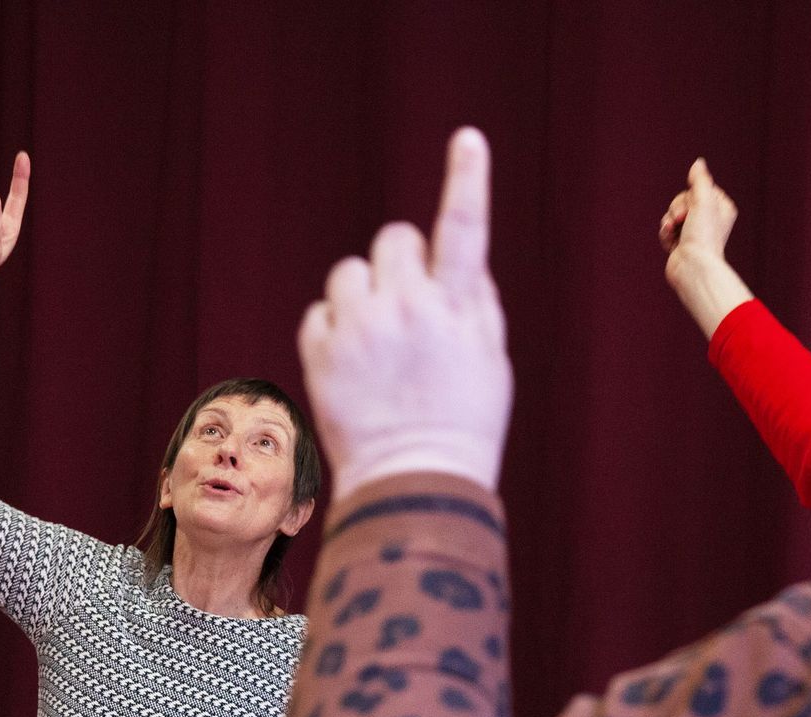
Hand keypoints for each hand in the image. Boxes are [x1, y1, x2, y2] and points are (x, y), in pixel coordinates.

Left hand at [298, 127, 512, 499]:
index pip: (464, 230)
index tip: (469, 139)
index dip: (468, 180)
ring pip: (351, 273)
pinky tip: (355, 367)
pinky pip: (321, 311)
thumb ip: (474, 300)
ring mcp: (358, 330)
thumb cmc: (463, 424)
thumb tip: (457, 256)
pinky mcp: (319, 352)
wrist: (412, 482)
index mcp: (455, 309)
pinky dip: (336, 330)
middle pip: (394, 239)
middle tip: (412, 309)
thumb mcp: (491, 360)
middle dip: (403, 264)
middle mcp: (405, 310)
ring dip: (365, 296)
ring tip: (380, 345)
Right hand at [658, 157, 737, 264]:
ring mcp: (695, 232)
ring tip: (675, 231)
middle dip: (678, 208)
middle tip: (683, 220)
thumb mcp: (704, 200)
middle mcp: (710, 219)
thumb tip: (699, 163)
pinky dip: (666, 233)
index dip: (692, 196)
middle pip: (683, 199)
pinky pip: (667, 228)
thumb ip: (700, 179)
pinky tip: (671, 242)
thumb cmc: (703, 235)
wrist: (692, 267)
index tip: (697, 207)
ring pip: (673, 213)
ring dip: (670, 221)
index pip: (700, 188)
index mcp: (721, 208)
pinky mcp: (681, 243)